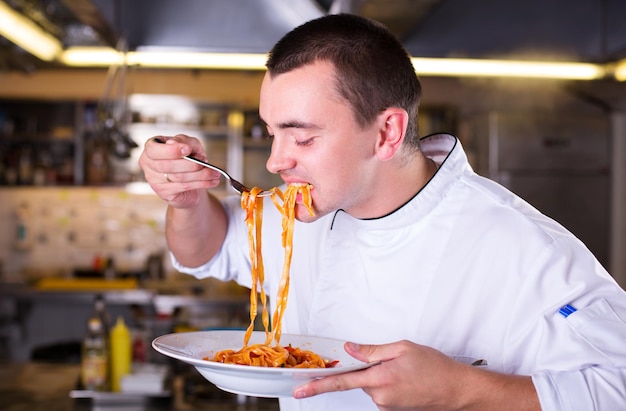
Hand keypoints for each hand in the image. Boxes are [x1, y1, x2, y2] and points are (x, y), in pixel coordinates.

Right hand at [138, 135, 220, 207]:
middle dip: (190, 164)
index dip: (171, 150)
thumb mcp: (189, 144)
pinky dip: (201, 184)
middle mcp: (148, 163)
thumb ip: (185, 141)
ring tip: (214, 173)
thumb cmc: (187, 158)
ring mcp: (153, 179)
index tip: (188, 149)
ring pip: (178, 177)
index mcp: (151, 147)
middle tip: (205, 163)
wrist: (190, 180)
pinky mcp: (163, 192)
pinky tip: (212, 181)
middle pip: (167, 165)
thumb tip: (178, 144)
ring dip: (200, 175)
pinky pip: (183, 187)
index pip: (154, 149)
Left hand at [293, 340, 538, 410]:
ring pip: (372, 385)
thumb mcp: (402, 349)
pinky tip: (408, 378)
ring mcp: (387, 406)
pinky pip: (382, 391)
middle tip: (397, 362)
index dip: (318, 385)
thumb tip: (349, 349)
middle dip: (370, 367)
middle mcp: (380, 397)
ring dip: (382, 374)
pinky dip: (389, 381)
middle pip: (360, 379)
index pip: (342, 382)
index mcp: (380, 380)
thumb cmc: (435, 367)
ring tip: (407, 371)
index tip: (299, 391)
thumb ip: (372, 350)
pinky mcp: (393, 409)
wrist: (457, 390)